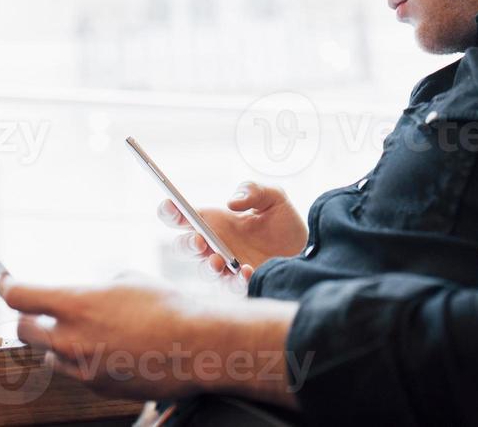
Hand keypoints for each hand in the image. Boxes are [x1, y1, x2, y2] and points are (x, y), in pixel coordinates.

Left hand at [0, 273, 299, 406]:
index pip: (20, 296)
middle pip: (24, 330)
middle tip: (44, 310)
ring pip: (49, 354)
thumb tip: (80, 294)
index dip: (8, 286)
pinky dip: (84, 358)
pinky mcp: (95, 386)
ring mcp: (81, 366)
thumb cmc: (166, 306)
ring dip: (60, 342)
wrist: (195, 346)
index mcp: (76, 304)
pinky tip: (112, 347)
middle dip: (31, 318)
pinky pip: (75, 370)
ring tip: (92, 330)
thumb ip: (92, 288)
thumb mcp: (127, 279)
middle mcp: (71, 338)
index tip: (7, 282)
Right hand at [158, 182, 306, 281]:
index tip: (173, 206)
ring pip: (204, 270)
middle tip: (199, 240)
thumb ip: (253, 191)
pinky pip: (231, 287)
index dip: (170, 211)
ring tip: (219, 261)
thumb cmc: (283, 223)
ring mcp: (225, 267)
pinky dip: (236, 280)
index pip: (182, 217)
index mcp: (214, 221)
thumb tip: (232, 202)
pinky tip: (247, 272)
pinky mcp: (241, 284)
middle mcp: (214, 245)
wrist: (307, 250)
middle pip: (184, 246)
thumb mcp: (273, 198)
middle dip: (186, 244)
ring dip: (208, 267)